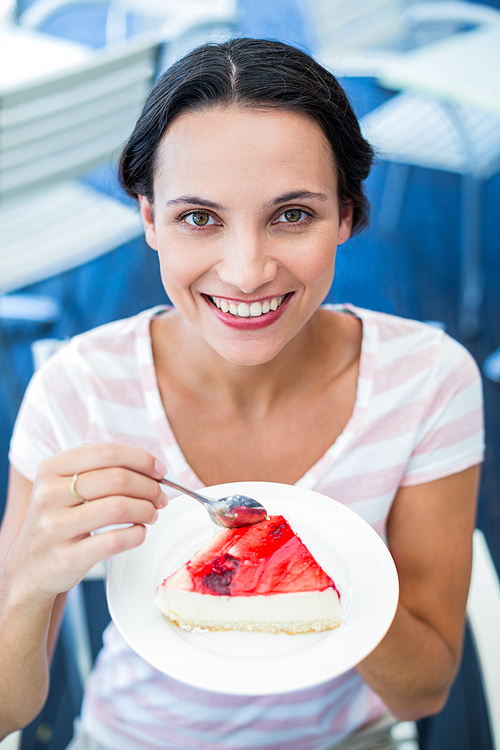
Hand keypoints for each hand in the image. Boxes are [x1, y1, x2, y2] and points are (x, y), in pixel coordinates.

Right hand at [11, 443, 167, 599]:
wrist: (30, 567)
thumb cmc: (59, 520)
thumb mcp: (65, 486)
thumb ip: (101, 470)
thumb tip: (152, 469)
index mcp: (51, 468)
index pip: (107, 452)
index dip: (141, 459)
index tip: (159, 471)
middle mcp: (48, 495)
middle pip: (117, 479)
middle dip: (149, 487)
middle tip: (160, 497)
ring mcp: (54, 527)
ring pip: (119, 508)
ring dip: (146, 510)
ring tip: (151, 514)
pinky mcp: (66, 557)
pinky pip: (115, 540)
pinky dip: (137, 534)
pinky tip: (139, 532)